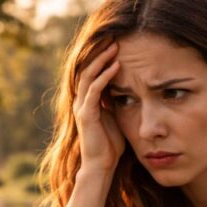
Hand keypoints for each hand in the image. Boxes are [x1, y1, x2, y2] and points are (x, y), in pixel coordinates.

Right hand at [73, 42, 126, 174]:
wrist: (101, 165)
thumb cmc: (110, 144)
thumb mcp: (115, 117)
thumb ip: (115, 103)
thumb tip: (125, 89)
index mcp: (87, 102)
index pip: (91, 73)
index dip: (100, 59)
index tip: (115, 46)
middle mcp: (81, 102)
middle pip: (87, 69)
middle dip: (100, 54)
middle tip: (113, 39)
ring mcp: (82, 107)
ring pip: (89, 76)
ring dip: (102, 60)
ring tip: (114, 47)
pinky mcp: (87, 115)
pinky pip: (95, 90)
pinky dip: (105, 76)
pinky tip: (115, 67)